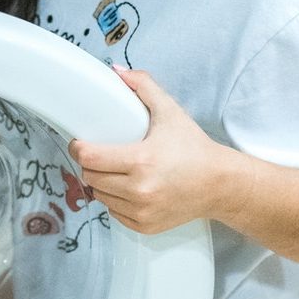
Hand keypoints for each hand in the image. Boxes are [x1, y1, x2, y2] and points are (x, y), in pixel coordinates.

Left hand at [68, 66, 228, 234]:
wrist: (220, 184)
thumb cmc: (194, 148)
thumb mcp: (169, 112)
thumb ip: (143, 86)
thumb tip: (117, 71)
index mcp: (142, 161)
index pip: (90, 158)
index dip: (78, 148)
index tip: (79, 142)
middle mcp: (140, 190)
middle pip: (91, 177)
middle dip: (91, 164)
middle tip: (99, 154)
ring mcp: (142, 211)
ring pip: (100, 196)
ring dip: (102, 183)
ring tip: (114, 170)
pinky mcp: (145, 226)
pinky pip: (114, 213)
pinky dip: (115, 201)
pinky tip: (127, 189)